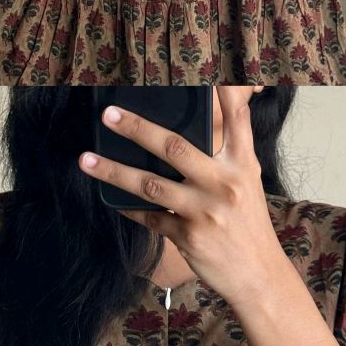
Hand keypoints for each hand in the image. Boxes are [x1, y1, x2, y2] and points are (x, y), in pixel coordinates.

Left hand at [77, 85, 295, 311]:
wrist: (259, 275)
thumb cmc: (248, 224)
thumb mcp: (248, 183)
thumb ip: (228, 155)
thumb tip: (193, 130)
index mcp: (243, 164)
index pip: (236, 118)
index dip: (222, 91)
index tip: (203, 70)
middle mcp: (225, 183)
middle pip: (175, 147)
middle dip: (138, 129)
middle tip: (108, 114)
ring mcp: (205, 211)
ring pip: (150, 185)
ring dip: (113, 171)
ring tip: (86, 160)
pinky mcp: (188, 236)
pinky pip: (149, 217)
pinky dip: (127, 207)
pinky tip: (110, 199)